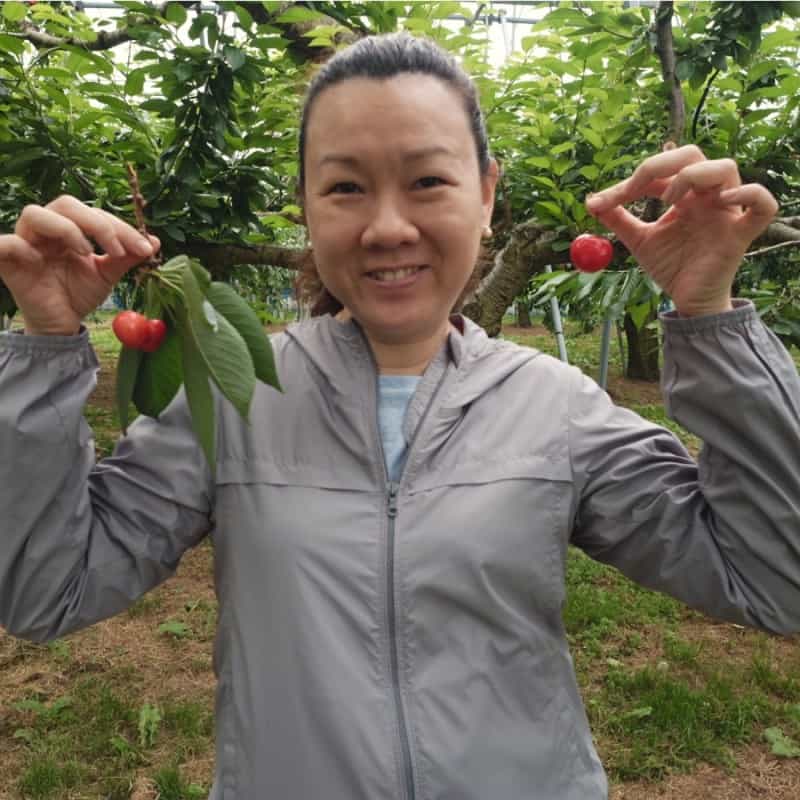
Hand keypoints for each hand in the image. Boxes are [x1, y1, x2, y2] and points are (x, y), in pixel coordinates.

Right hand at [0, 196, 158, 335]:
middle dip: (97, 223)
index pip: (94, 213)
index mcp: (70, 228)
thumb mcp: (107, 275)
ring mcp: (26, 243)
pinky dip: (19, 246)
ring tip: (87, 253)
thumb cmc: (79, 293)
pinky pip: (4, 244)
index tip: (144, 248)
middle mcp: (47, 230)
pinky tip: (39, 260)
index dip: (121, 227)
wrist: (62, 323)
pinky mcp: (8, 263)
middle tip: (117, 250)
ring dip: (66, 228)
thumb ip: (126, 257)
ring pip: (35, 214)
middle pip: (65, 204)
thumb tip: (154, 241)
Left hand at [585, 145, 777, 316]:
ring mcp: (726, 212)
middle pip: (693, 155)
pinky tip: (723, 202)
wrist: (686, 299)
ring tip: (669, 200)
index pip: (659, 170)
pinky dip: (748, 195)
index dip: (630, 180)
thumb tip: (590, 202)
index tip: (602, 201)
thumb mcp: (638, 240)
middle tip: (637, 187)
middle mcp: (705, 196)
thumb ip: (617, 220)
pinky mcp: (741, 233)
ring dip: (693, 175)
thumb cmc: (671, 266)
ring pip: (725, 168)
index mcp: (682, 195)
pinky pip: (763, 204)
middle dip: (661, 164)